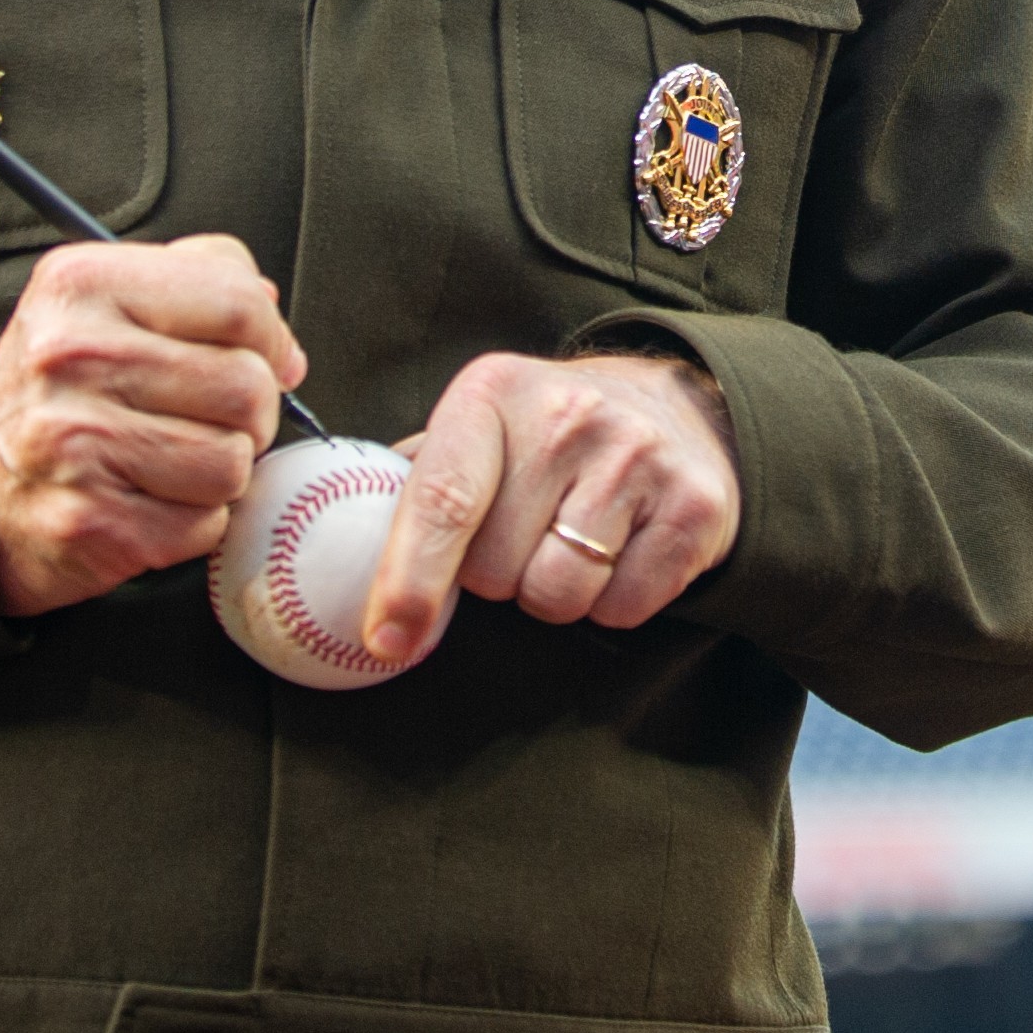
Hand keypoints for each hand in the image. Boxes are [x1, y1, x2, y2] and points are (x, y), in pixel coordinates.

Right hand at [0, 235, 302, 617]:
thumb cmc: (64, 389)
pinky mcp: (89, 521)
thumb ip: (204, 283)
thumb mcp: (109, 301)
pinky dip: (194, 520)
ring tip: (173, 458)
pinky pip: (204, 524)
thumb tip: (283, 347)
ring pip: (233, 462)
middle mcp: (70, 358)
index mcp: (81, 286)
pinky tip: (150, 498)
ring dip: (222, 470)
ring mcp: (75, 444)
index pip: (239, 302)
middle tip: (209, 417)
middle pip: (246, 387)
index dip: (271, 338)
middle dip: (250, 412)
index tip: (263, 357)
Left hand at [359, 351, 739, 666]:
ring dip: (553, 593)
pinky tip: (621, 551)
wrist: (681, 408)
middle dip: (497, 576)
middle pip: (496, 570)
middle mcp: (568, 417)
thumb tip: (339, 547)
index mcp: (492, 392)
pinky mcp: (694, 509)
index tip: (386, 640)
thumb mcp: (481, 421)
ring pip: (558, 596)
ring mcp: (637, 459)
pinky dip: (612, 602)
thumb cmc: (551, 434)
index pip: (441, 501)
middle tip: (523, 535)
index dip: (409, 580)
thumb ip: (416, 478)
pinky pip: (622, 608)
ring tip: (571, 541)